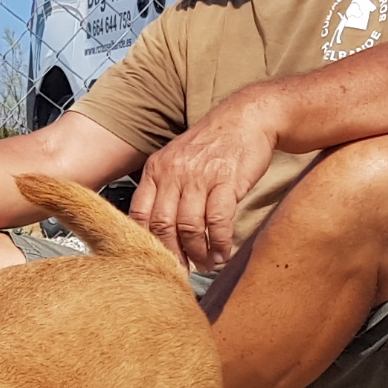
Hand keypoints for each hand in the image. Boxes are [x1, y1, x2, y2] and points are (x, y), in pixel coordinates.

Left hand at [132, 100, 276, 270]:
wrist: (248, 117)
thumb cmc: (214, 144)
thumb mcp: (178, 160)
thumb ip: (165, 190)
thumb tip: (158, 230)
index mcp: (156, 169)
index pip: (139, 214)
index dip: (146, 243)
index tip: (155, 261)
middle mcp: (173, 172)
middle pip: (162, 225)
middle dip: (172, 254)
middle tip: (182, 270)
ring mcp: (199, 176)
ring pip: (189, 227)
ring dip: (198, 252)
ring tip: (206, 263)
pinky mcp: (226, 181)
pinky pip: (217, 221)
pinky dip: (220, 242)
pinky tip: (223, 252)